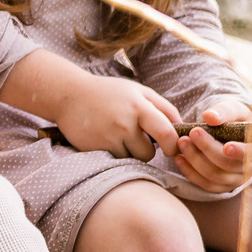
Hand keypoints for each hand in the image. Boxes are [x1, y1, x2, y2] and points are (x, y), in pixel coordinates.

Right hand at [51, 72, 183, 161]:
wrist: (70, 95)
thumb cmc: (109, 93)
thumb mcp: (138, 91)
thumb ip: (162, 106)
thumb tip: (182, 127)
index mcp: (139, 105)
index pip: (166, 132)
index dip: (173, 145)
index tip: (171, 148)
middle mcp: (125, 122)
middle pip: (149, 153)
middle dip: (148, 151)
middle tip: (141, 142)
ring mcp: (109, 137)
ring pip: (132, 159)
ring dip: (130, 152)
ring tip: (119, 136)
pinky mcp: (96, 148)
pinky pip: (116, 161)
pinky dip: (115, 154)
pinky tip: (107, 139)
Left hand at [173, 98, 251, 194]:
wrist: (228, 133)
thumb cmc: (235, 119)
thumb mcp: (234, 109)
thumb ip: (224, 110)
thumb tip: (209, 117)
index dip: (241, 152)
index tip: (226, 146)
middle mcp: (250, 168)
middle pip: (228, 165)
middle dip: (208, 148)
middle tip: (192, 132)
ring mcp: (235, 180)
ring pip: (214, 176)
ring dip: (195, 159)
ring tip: (182, 142)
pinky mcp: (220, 186)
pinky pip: (204, 184)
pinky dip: (190, 172)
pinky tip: (179, 158)